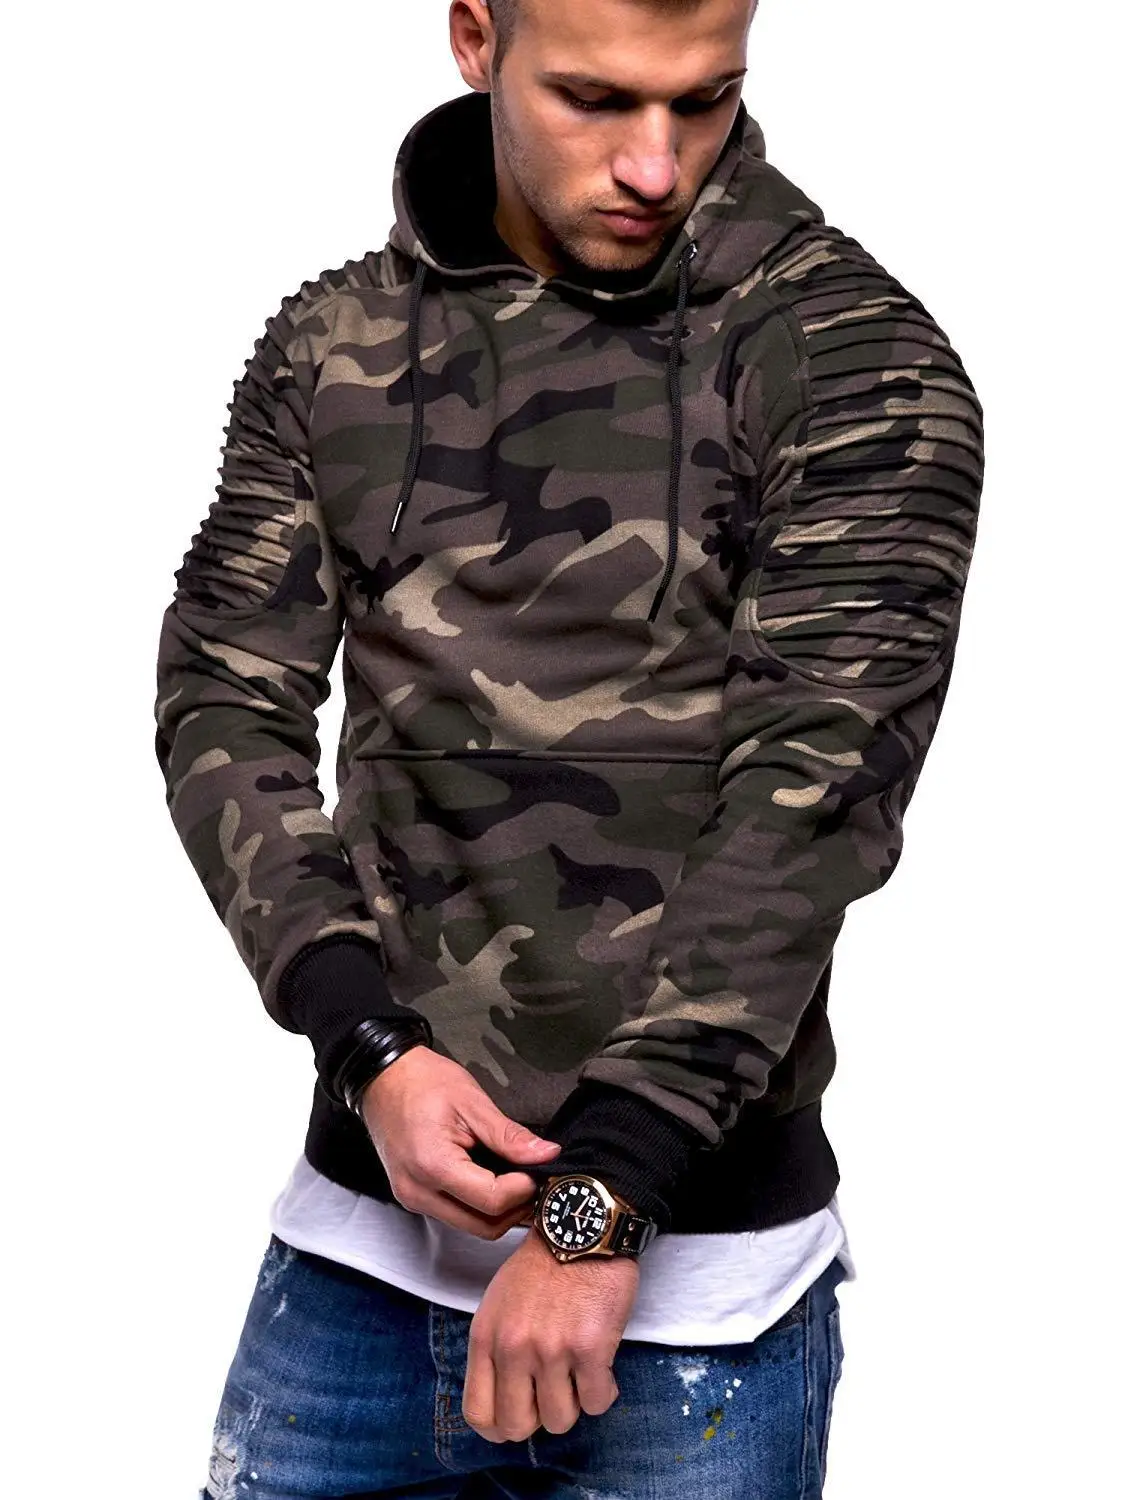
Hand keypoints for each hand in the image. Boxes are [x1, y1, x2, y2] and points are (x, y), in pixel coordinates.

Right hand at [359, 1045, 561, 1238]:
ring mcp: (413, 1199)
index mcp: (433, 1165)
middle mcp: (418, 1192)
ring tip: (514, 1178)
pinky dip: (479, 1205)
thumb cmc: (421, 1082)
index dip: (523, 1189)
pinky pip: (455, 1215)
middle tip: (531, 1178)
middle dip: (515, 1207)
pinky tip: (491, 1179)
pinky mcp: (414, 1197)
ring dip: (498, 1210)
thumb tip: (545, 1154)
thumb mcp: (472, 1102)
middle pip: (483, 1226)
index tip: (536, 1170)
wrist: (383, 1078)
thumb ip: (509, 1136)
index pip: (491, 1201)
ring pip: (471, 1226)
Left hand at [463, 1228, 639, 1440]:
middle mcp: (513, 1348)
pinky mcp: (590, 1349)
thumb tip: (504, 1399)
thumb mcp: (499, 1303)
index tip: (521, 1413)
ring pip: (560, 1420)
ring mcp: (551, 1351)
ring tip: (579, 1373)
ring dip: (574, 1402)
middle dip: (539, 1418)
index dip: (501, 1426)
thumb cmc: (543, 1265)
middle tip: (555, 1392)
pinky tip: (602, 1367)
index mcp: (485, 1337)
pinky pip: (597, 1402)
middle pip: (518, 1427)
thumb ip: (495, 1348)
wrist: (581, 1226)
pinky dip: (603, 1391)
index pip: (479, 1414)